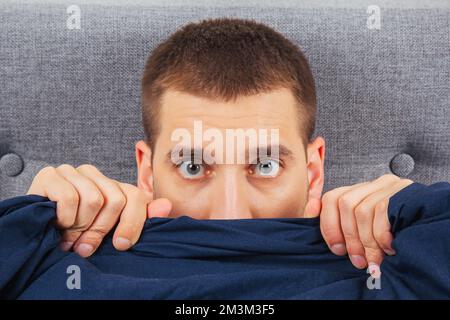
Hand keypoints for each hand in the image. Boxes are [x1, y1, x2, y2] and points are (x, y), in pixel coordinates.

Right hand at [26, 164, 171, 256]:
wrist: (35, 231)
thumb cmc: (76, 234)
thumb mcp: (109, 232)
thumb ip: (138, 219)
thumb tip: (166, 206)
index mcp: (112, 187)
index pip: (136, 197)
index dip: (132, 223)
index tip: (120, 246)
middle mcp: (95, 175)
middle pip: (116, 200)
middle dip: (101, 230)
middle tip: (85, 246)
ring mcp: (73, 172)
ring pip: (94, 200)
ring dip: (79, 228)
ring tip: (69, 237)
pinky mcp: (51, 175)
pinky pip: (70, 198)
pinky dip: (64, 219)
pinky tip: (57, 223)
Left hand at [319, 174, 413, 268]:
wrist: (435, 221)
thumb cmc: (399, 233)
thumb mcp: (369, 230)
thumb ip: (347, 226)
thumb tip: (319, 224)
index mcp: (362, 191)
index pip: (332, 198)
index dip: (328, 225)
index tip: (335, 249)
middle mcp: (373, 184)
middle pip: (343, 203)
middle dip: (346, 237)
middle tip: (356, 261)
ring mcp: (388, 185)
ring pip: (359, 210)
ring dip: (365, 242)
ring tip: (374, 259)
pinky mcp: (401, 191)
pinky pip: (379, 213)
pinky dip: (380, 236)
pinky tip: (390, 248)